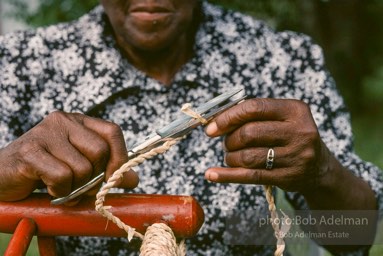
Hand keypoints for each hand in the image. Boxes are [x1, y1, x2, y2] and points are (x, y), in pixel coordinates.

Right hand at [0, 111, 138, 202]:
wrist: (2, 177)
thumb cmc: (45, 172)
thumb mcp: (81, 168)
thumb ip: (107, 171)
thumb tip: (133, 179)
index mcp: (78, 122)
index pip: (113, 131)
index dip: (120, 157)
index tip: (116, 177)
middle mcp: (63, 121)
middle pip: (100, 151)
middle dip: (95, 177)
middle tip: (81, 187)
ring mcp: (45, 133)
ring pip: (83, 168)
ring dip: (75, 188)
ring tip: (60, 186)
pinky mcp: (30, 151)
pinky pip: (62, 177)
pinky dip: (59, 191)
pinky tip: (46, 186)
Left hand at [204, 98, 329, 192]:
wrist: (318, 167)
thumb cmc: (288, 137)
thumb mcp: (280, 119)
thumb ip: (252, 115)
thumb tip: (214, 121)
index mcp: (295, 110)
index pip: (254, 108)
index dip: (228, 117)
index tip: (211, 127)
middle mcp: (299, 131)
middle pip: (249, 133)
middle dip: (229, 140)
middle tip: (226, 144)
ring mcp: (296, 156)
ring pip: (248, 157)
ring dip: (230, 157)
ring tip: (230, 156)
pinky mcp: (288, 177)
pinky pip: (250, 176)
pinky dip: (227, 175)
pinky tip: (212, 174)